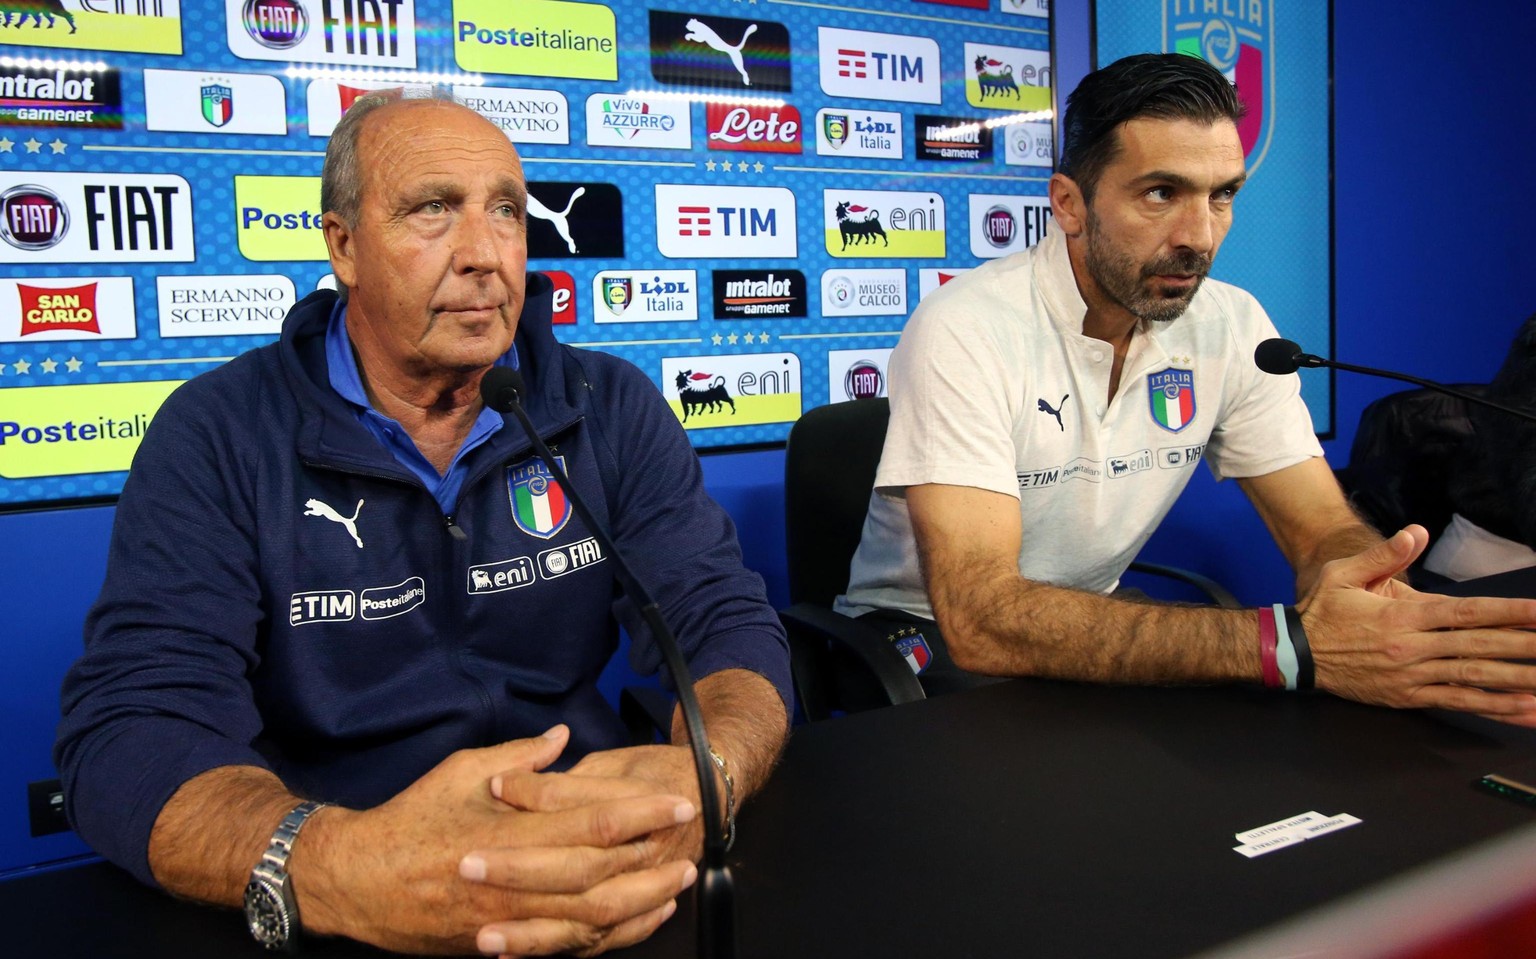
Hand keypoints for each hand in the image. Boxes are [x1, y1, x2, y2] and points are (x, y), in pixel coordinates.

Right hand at [293, 726, 698, 956]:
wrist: (355, 882)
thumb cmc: (407, 821)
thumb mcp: (459, 773)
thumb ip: (517, 759)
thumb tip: (561, 738)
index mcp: (510, 833)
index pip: (592, 822)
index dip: (640, 812)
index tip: (674, 800)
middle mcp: (515, 880)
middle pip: (603, 874)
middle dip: (652, 859)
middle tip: (691, 842)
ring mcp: (509, 920)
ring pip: (591, 919)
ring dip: (640, 903)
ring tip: (675, 886)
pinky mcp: (501, 945)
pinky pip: (564, 946)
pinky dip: (605, 937)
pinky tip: (630, 924)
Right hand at [1299, 526, 1535, 724]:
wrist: (1293, 654)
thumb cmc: (1321, 610)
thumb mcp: (1343, 573)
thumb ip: (1384, 554)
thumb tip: (1416, 531)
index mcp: (1403, 615)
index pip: (1467, 613)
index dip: (1510, 613)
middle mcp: (1413, 648)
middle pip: (1481, 647)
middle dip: (1526, 647)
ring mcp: (1413, 676)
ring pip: (1475, 679)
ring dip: (1518, 682)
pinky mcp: (1409, 697)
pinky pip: (1458, 704)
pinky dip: (1494, 708)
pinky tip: (1523, 710)